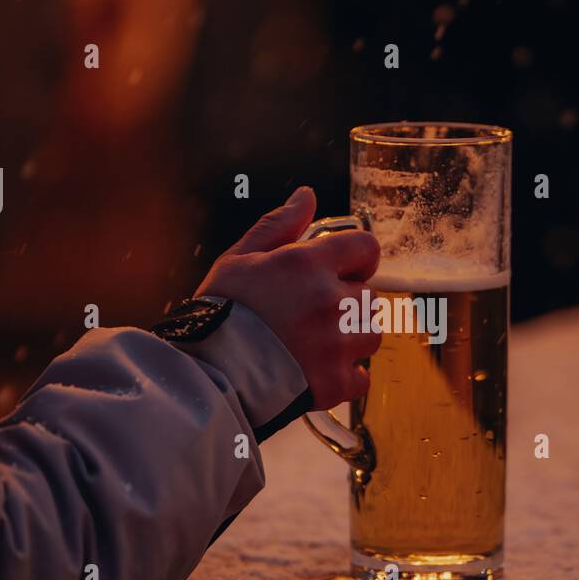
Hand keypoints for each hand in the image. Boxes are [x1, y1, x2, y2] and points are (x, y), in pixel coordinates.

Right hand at [196, 187, 380, 409]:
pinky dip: (345, 376)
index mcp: (308, 265)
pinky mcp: (336, 383)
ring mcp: (337, 345)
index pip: (366, 248)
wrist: (208, 375)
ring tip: (315, 344)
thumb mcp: (240, 259)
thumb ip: (278, 225)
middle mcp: (330, 302)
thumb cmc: (220, 313)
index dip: (357, 259)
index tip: (342, 271)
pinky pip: (361, 378)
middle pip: (369, 296)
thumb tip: (306, 196)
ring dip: (350, 338)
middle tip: (313, 314)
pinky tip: (317, 371)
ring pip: (370, 335)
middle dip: (348, 302)